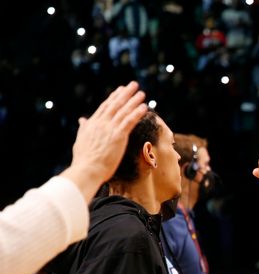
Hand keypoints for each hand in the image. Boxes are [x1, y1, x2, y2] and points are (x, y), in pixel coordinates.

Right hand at [61, 82, 146, 200]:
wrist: (87, 170)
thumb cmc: (84, 160)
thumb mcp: (81, 140)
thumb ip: (83, 128)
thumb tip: (82, 119)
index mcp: (92, 124)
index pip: (105, 108)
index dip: (113, 98)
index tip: (120, 90)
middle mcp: (101, 123)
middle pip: (115, 105)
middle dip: (125, 94)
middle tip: (133, 85)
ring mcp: (109, 129)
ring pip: (123, 111)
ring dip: (133, 101)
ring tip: (142, 93)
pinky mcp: (118, 136)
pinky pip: (129, 121)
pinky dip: (137, 113)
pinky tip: (144, 106)